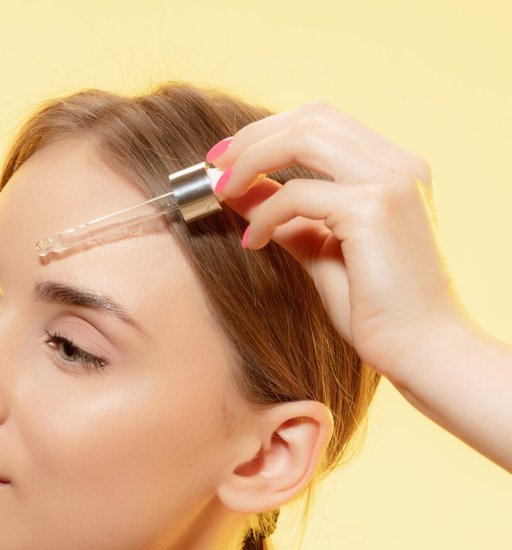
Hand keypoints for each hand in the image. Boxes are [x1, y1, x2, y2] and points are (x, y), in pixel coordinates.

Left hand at [207, 100, 472, 385]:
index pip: (323, 120)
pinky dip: (265, 214)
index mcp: (395, 167)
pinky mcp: (372, 209)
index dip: (268, 131)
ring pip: (303, 137)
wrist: (422, 347)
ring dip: (252, 161)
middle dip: (252, 137)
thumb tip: (238, 190)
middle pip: (311, 117)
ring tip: (223, 193)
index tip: (226, 157)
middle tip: (214, 168)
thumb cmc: (377, 307)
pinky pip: (296, 194)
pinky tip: (255, 241)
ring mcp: (390, 182)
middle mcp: (399, 164)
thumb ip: (286, 214)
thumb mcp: (321, 248)